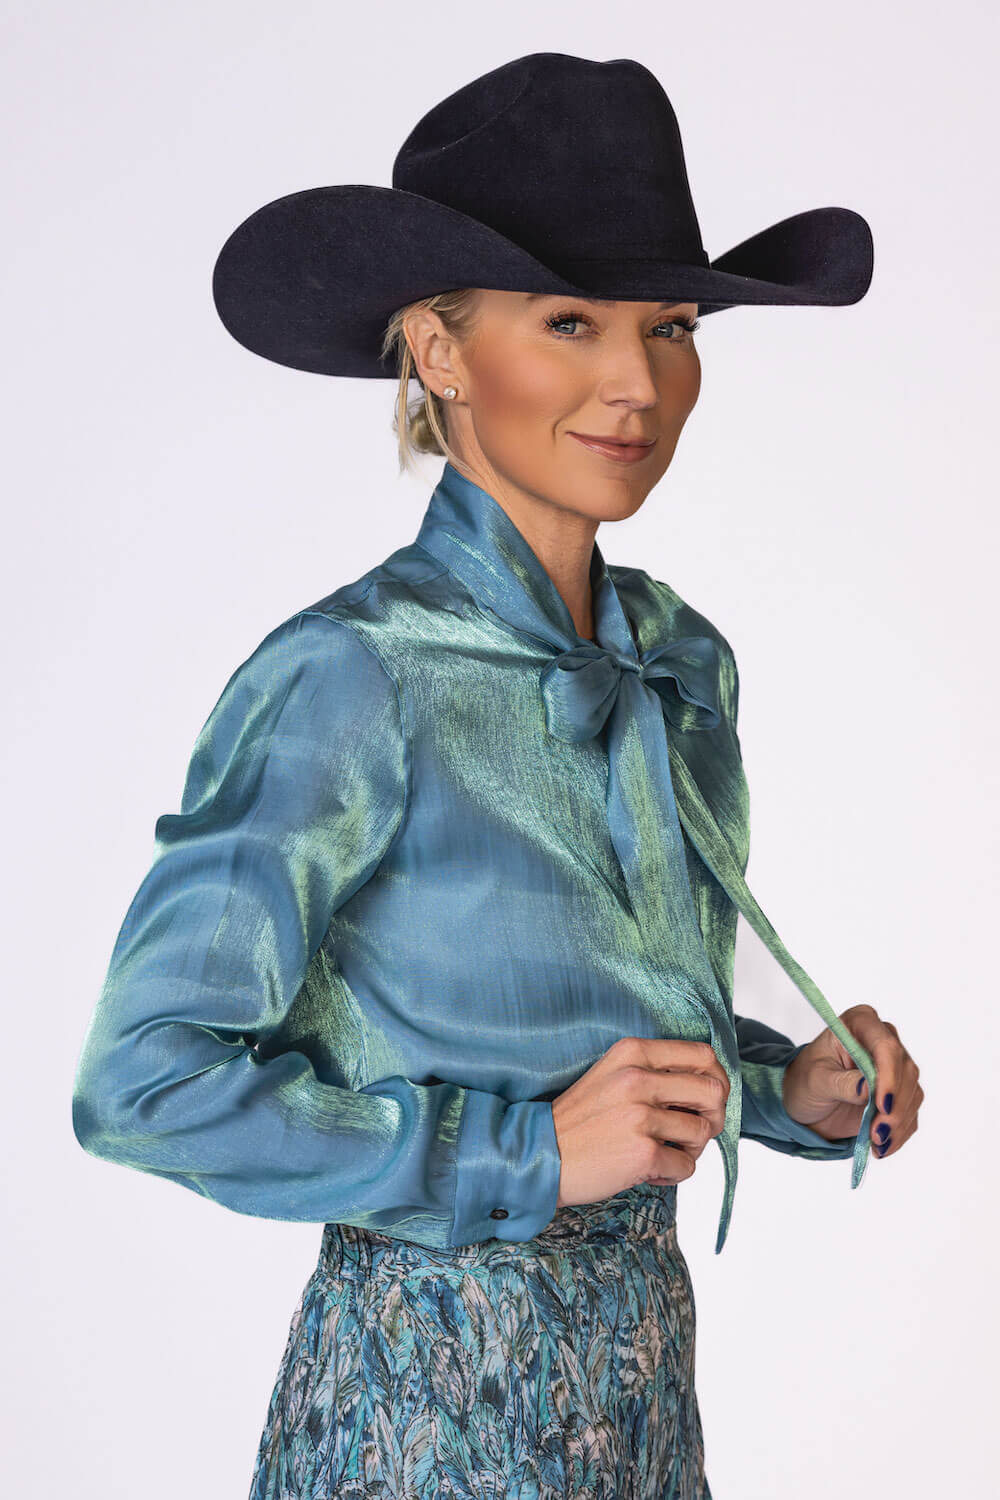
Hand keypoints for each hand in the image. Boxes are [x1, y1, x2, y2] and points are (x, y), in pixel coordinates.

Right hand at [551, 1035, 730, 1208]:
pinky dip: (672, 1174)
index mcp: (632, 1052)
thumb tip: (711, 1089)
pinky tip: (649, 1171)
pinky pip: (687, 1166)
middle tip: (691, 1133)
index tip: (705, 1100)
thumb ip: (654, 1072)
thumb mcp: (612, 1075)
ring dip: (689, 1150)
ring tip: (662, 1154)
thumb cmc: (579, 1120)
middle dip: (712, 1117)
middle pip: (714, 1092)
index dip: (716, 1079)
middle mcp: (638, 1078)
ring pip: (703, 1132)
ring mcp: (641, 1115)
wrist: (539, 1154)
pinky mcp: (642, 1152)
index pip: (703, 1055)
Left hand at [782, 1003, 922, 1158]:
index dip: (888, 1075)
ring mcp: (894, 1067)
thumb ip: (842, 1083)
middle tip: (877, 1133)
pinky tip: (881, 1147)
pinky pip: (910, 1113)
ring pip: (913, 1093)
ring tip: (876, 1144)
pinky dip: (900, 1133)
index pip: (885, 1045)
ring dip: (898, 1123)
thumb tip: (868, 1088)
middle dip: (894, 1106)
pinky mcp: (900, 1093)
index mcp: (860, 1023)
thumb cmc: (804, 1081)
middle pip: (905, 1070)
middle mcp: (882, 1040)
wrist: (807, 1102)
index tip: (882, 1105)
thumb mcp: (815, 1081)